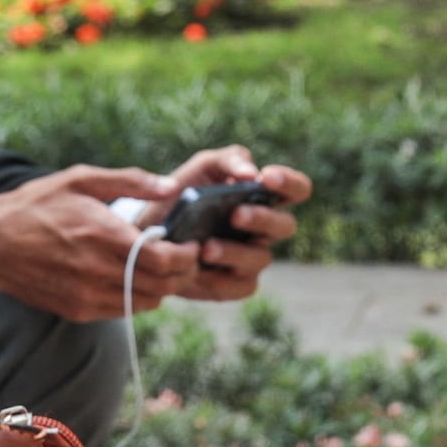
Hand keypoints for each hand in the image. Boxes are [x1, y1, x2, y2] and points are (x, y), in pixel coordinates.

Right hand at [0, 164, 308, 319]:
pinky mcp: (78, 310)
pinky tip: (130, 276)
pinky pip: (123, 311)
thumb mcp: (81, 179)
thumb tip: (171, 187)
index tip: (192, 242)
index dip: (188, 256)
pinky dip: (136, 297)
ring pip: (147, 303)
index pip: (166, 260)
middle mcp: (99, 271)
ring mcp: (89, 295)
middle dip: (183, 272)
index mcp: (105, 235)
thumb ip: (131, 181)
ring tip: (159, 265)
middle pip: (163, 286)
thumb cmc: (36, 205)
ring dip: (161, 287)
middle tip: (185, 255)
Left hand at [160, 147, 311, 301]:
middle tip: (236, 215)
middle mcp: (265, 229)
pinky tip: (199, 271)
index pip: (296, 190)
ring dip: (235, 251)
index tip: (265, 178)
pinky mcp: (237, 284)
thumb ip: (229, 160)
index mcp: (264, 197)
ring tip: (207, 248)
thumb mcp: (202, 168)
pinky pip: (239, 286)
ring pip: (261, 257)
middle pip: (286, 226)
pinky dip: (219, 279)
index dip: (289, 183)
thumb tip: (251, 173)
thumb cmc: (184, 193)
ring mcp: (254, 258)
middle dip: (263, 219)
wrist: (150, 232)